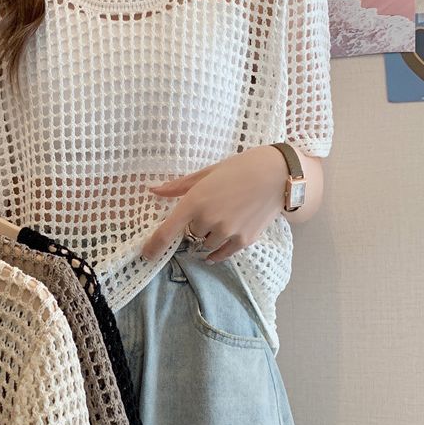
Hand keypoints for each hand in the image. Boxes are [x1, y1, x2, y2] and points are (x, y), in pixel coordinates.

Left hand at [140, 145, 288, 262]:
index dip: (154, 246)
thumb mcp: (206, 173)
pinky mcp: (244, 240)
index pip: (167, 231)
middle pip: (190, 234)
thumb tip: (153, 190)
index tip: (146, 255)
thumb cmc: (239, 169)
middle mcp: (209, 220)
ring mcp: (227, 232)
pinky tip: (216, 249)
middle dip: (195, 226)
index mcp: (195, 202)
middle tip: (211, 209)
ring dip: (208, 236)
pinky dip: (217, 253)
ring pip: (206, 244)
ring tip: (224, 216)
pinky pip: (222, 254)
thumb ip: (178, 186)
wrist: (277, 175)